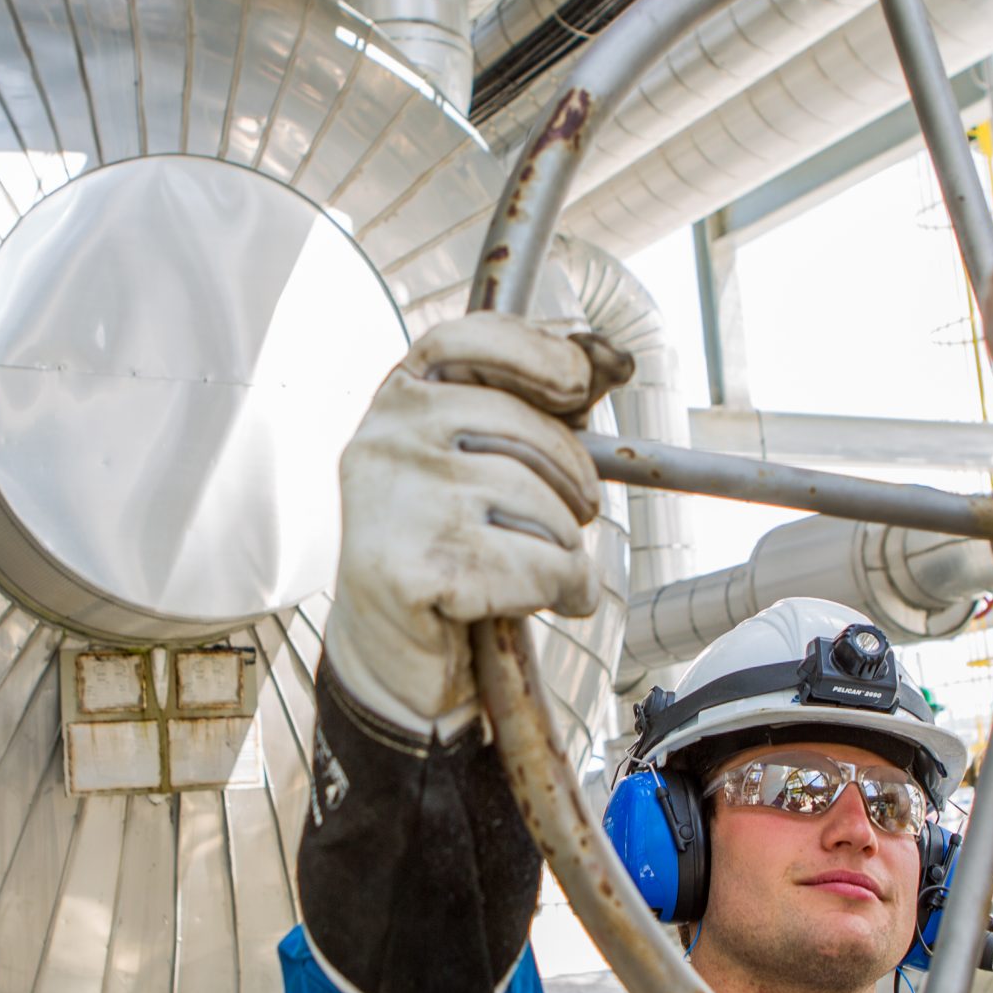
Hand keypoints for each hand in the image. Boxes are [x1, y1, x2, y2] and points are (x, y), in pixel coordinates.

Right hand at [324, 312, 626, 737]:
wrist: (388, 652)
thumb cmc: (444, 547)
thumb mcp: (472, 463)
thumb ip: (525, 412)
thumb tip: (607, 361)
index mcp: (398, 402)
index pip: (465, 340)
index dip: (533, 352)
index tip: (576, 383)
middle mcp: (386, 440)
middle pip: (527, 431)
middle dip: (574, 480)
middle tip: (579, 512)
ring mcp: (393, 503)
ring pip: (542, 506)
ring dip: (567, 546)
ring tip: (545, 566)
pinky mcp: (410, 569)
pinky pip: (537, 567)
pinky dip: (564, 589)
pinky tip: (551, 598)